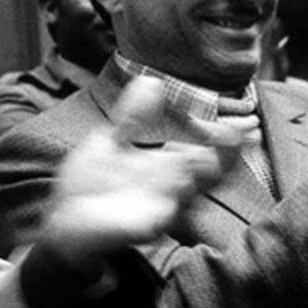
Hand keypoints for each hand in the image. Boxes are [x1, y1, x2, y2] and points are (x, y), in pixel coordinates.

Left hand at [36, 77, 227, 270]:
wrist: (65, 220)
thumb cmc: (92, 184)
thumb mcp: (110, 143)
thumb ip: (132, 117)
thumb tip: (150, 81)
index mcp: (165, 166)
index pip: (204, 150)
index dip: (224, 138)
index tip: (242, 123)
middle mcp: (170, 187)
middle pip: (209, 171)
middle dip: (228, 155)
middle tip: (241, 135)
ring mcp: (160, 207)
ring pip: (193, 189)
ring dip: (206, 172)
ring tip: (219, 151)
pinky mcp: (144, 225)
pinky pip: (165, 212)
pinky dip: (173, 196)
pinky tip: (181, 179)